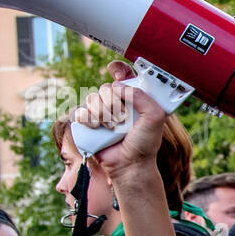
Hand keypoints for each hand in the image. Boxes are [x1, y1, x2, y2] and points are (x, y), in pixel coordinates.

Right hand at [70, 60, 167, 177]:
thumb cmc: (144, 143)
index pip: (122, 75)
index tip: (118, 76)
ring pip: (91, 99)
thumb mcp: (154, 117)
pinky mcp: (88, 123)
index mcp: (133, 98)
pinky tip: (98, 129)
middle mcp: (116, 103)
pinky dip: (88, 120)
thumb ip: (142, 97)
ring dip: (102, 114)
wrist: (129, 165)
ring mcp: (101, 113)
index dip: (118, 71)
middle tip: (122, 118)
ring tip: (112, 128)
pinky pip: (79, 112)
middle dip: (113, 103)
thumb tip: (118, 86)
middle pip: (105, 88)